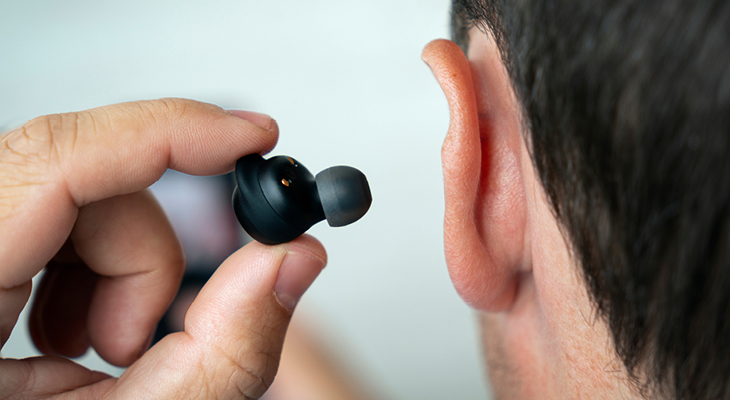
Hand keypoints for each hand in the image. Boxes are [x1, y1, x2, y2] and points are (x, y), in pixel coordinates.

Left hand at [0, 99, 326, 398]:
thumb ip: (225, 349)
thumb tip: (291, 260)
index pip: (57, 162)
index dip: (168, 133)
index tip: (250, 136)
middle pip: (73, 178)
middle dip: (145, 250)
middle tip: (142, 338)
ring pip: (71, 192)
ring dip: (119, 266)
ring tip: (102, 352)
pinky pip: (53, 215)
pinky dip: (94, 266)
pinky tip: (76, 334)